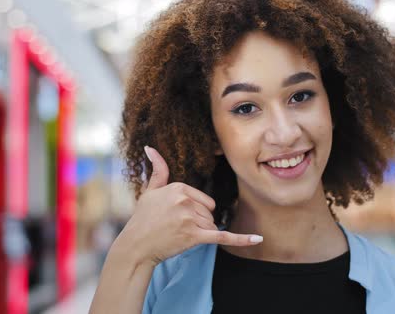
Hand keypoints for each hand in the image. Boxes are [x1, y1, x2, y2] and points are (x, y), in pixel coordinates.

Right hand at [115, 146, 262, 265]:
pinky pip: (222, 236)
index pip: (205, 200)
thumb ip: (158, 169)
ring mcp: (190, 218)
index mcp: (179, 187)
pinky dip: (241, 239)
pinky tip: (258, 238)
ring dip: (201, 234)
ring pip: (212, 225)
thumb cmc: (143, 219)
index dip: (195, 212)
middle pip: (210, 213)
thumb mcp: (150, 191)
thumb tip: (150, 147)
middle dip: (199, 223)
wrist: (136, 246)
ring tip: (179, 235)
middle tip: (177, 228)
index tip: (176, 218)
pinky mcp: (194, 236)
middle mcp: (185, 201)